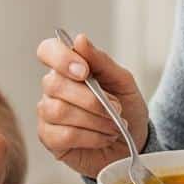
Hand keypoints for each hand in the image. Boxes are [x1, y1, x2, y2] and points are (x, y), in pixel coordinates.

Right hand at [35, 32, 148, 178]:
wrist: (135, 143)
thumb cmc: (127, 109)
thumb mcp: (123, 81)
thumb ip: (101, 61)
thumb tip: (79, 39)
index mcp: (68, 68)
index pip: (47, 50)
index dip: (61, 58)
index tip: (85, 71)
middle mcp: (53, 89)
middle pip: (55, 84)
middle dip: (91, 99)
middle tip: (116, 108)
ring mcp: (48, 114)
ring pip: (59, 111)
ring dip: (95, 120)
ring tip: (114, 126)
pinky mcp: (50, 139)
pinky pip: (64, 135)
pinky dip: (91, 137)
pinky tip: (104, 138)